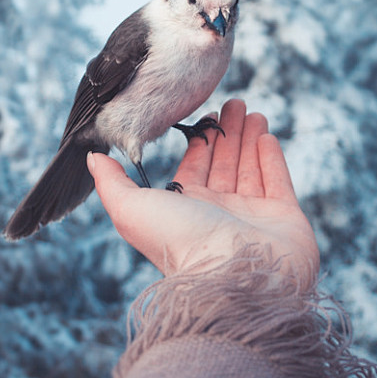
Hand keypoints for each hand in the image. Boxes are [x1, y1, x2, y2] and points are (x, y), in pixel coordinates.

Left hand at [86, 99, 319, 285]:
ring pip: (250, 168)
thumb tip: (93, 157)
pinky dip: (271, 158)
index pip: (194, 167)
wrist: (233, 276)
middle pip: (223, 163)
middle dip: (227, 133)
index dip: (199, 141)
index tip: (206, 113)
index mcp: (186, 209)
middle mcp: (218, 212)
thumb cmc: (180, 242)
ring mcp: (253, 216)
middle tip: (234, 101)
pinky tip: (266, 135)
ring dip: (249, 138)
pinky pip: (277, 181)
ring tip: (251, 111)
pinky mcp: (283, 218)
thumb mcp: (132, 208)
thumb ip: (112, 182)